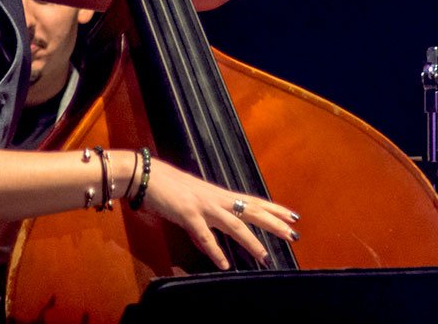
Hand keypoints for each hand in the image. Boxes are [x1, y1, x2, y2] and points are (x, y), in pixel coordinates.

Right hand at [141, 157, 299, 269]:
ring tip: (265, 257)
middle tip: (294, 234)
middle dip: (273, 223)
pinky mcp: (187, 213)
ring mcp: (203, 205)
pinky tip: (224, 264)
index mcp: (217, 195)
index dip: (273, 209)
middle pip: (251, 210)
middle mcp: (215, 199)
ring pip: (234, 224)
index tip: (292, 216)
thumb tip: (208, 241)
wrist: (144, 174)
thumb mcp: (190, 203)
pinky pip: (204, 235)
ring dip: (250, 241)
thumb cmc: (165, 185)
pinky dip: (215, 251)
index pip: (252, 201)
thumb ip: (202, 221)